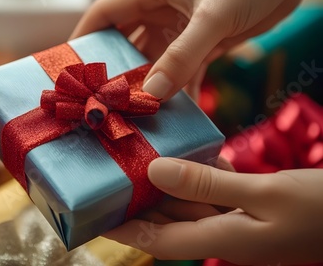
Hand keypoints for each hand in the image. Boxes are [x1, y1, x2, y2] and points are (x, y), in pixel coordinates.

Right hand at [70, 0, 307, 101]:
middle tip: (106, 103)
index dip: (85, 39)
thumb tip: (155, 93)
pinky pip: (184, 69)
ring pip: (155, 61)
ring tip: (138, 114)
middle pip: (127, 43)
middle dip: (117, 72)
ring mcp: (182, 28)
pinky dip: (180, 89)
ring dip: (149, 86)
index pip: (105, 15)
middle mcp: (162, 11)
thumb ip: (184, 53)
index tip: (73, 68)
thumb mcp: (214, 14)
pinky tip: (176, 112)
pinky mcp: (205, 42)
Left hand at [103, 157, 322, 264]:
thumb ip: (206, 184)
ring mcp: (237, 222)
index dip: (124, 230)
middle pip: (168, 220)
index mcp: (221, 240)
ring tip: (140, 159)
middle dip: (140, 202)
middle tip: (112, 175)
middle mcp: (223, 235)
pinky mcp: (250, 208)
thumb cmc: (320, 210)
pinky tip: (190, 155)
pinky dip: (199, 177)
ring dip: (167, 185)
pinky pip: (213, 194)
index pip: (157, 240)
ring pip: (189, 204)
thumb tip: (154, 170)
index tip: (95, 216)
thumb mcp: (263, 193)